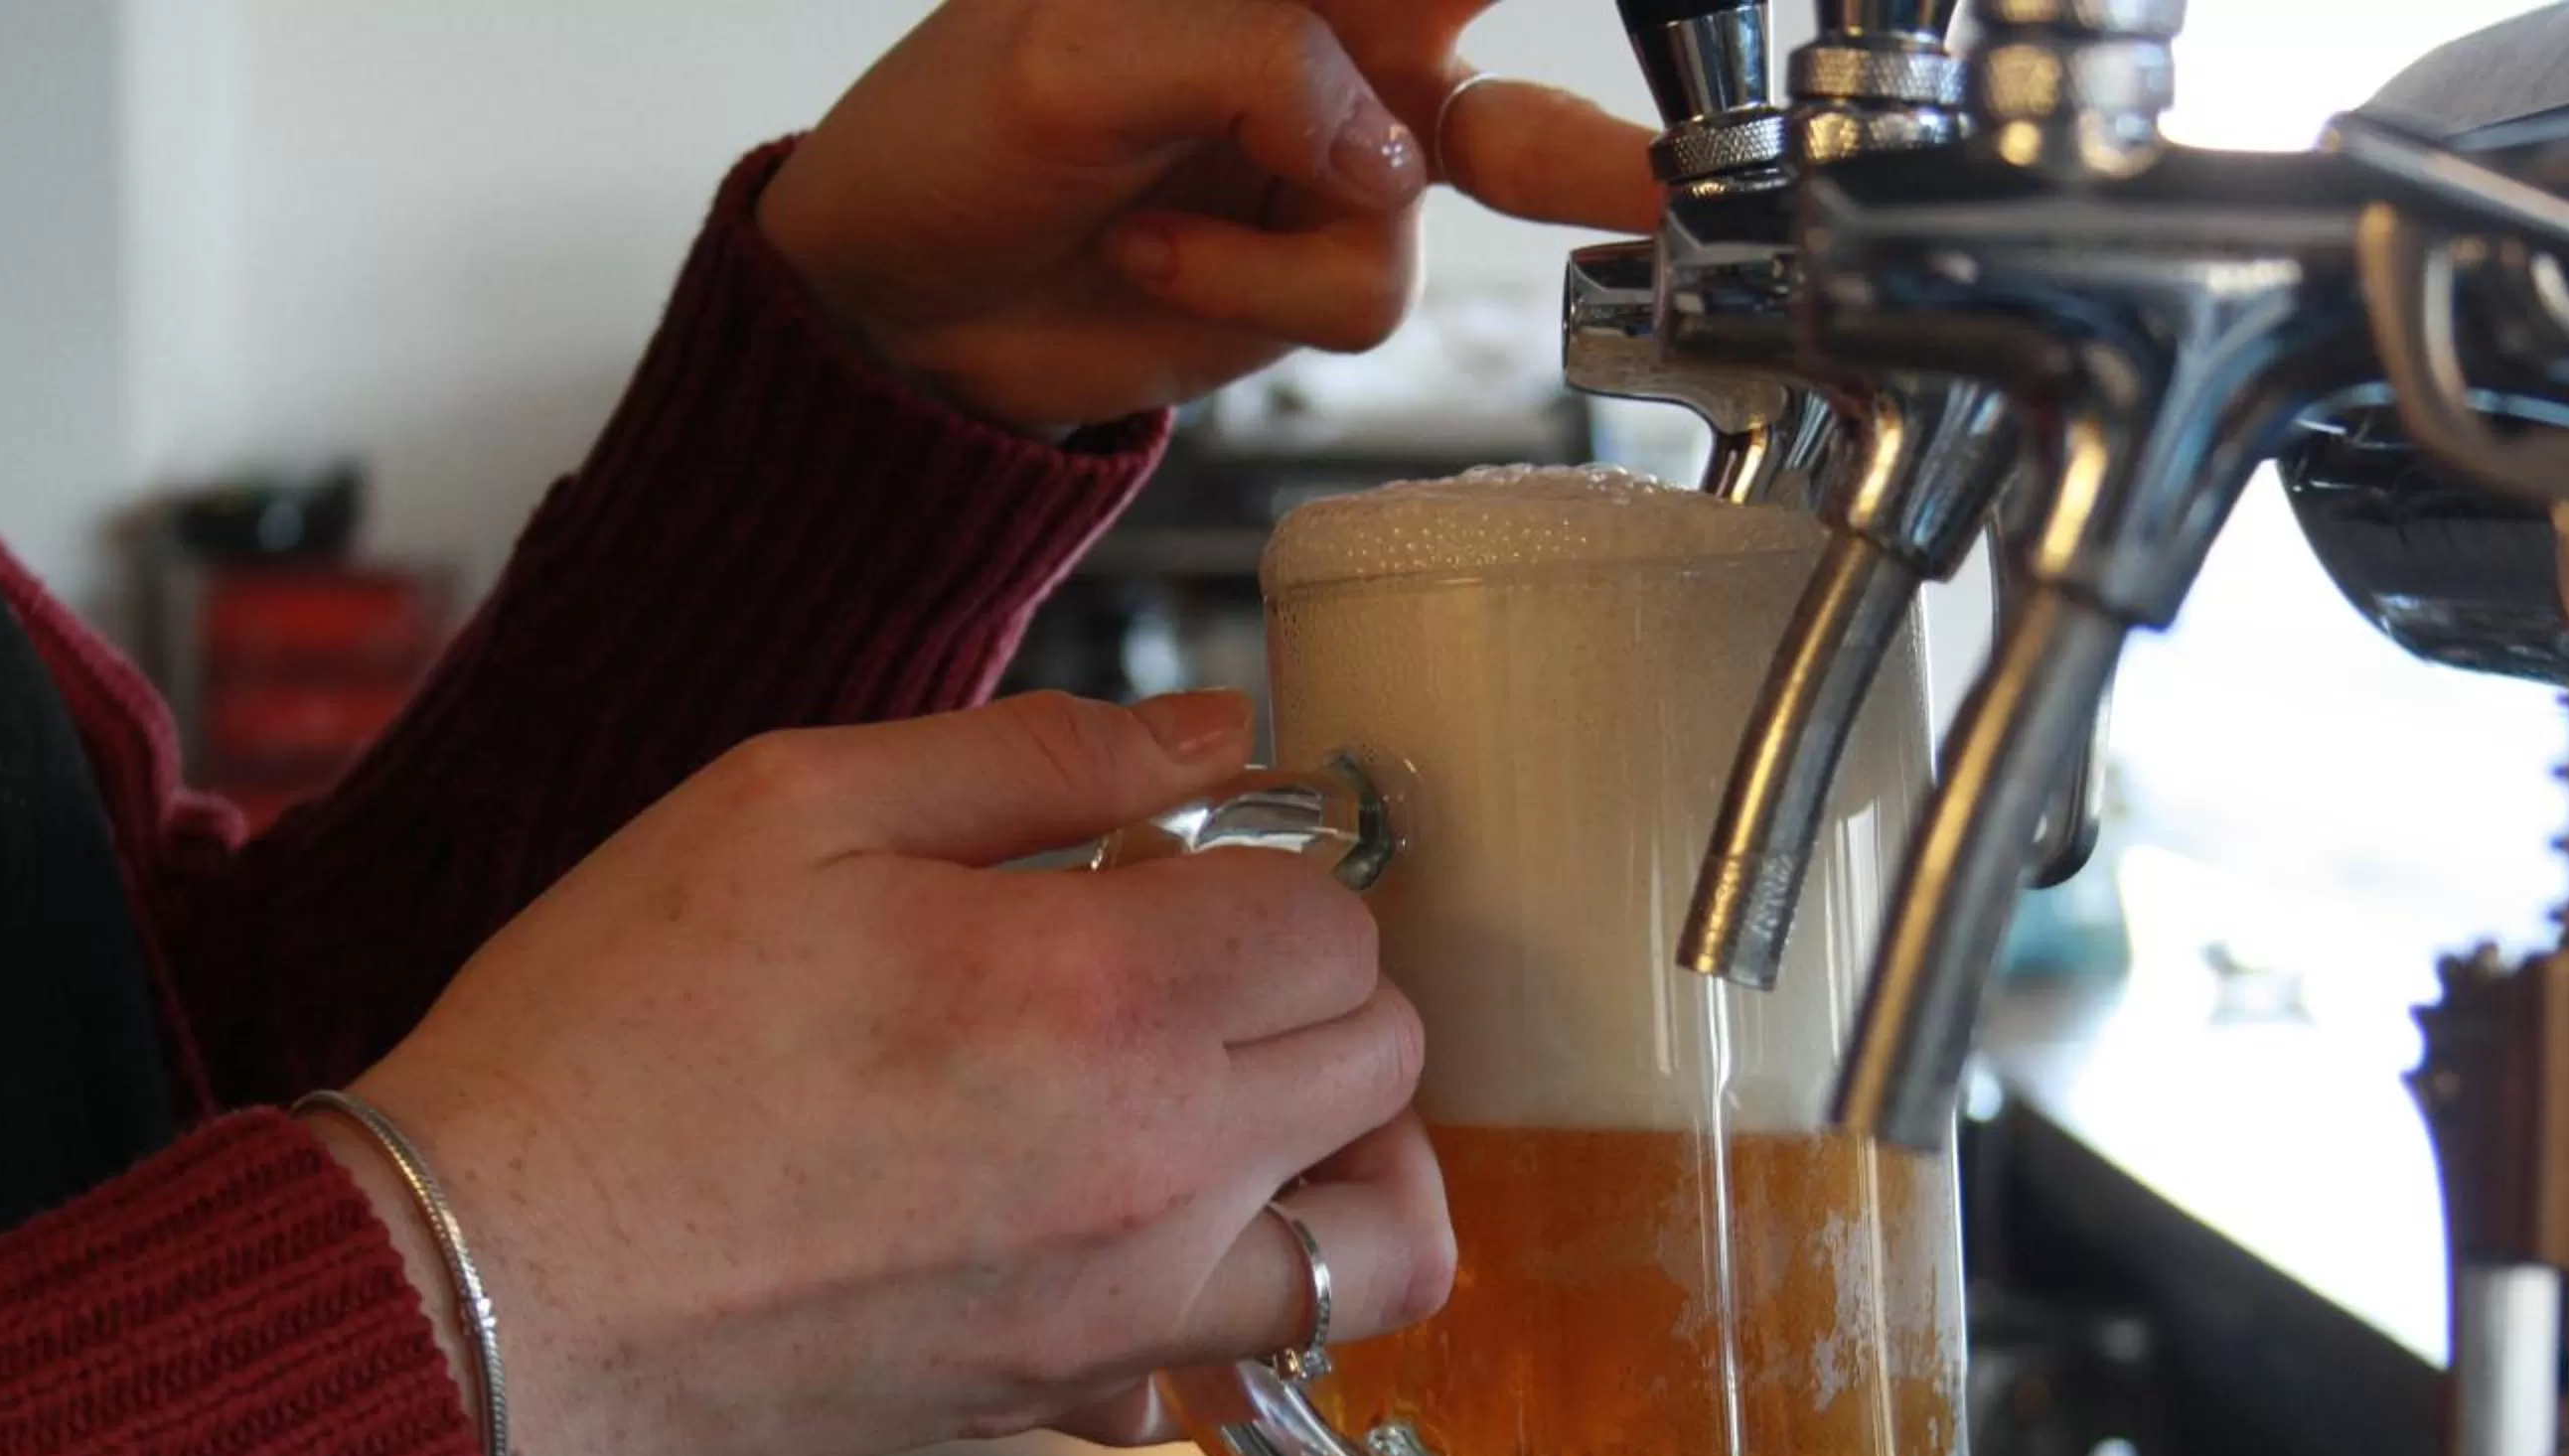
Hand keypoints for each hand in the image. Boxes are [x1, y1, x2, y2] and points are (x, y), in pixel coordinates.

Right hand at [335, 690, 1453, 1455]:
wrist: (486, 1283)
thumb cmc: (610, 1033)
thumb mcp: (796, 801)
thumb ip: (1042, 756)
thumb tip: (1218, 733)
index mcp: (1101, 991)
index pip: (1332, 918)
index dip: (1272, 868)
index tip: (1189, 864)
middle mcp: (1156, 1164)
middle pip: (1386, 1059)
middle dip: (1318, 985)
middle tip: (1206, 959)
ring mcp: (1127, 1305)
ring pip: (1386, 1241)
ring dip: (1356, 1152)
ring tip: (1256, 1095)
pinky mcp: (1067, 1401)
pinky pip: (1256, 1361)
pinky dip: (1259, 1295)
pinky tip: (1166, 1227)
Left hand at [756, 0, 1663, 430]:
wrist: (899, 313)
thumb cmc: (948, 143)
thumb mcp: (1071, 62)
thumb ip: (1251, 61)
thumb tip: (1383, 148)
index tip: (1581, 12)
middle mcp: (1329, 26)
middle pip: (1495, 17)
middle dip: (1589, 92)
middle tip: (1670, 122)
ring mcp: (1341, 144)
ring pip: (1473, 169)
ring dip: (1299, 230)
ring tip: (1153, 232)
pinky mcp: (1323, 260)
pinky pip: (1371, 283)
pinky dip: (1259, 292)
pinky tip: (1154, 261)